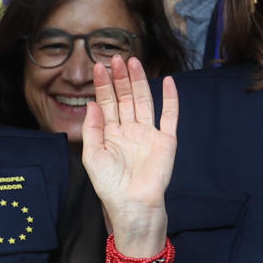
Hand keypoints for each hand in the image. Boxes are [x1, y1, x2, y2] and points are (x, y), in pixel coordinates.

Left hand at [80, 56, 176, 252]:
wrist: (133, 205)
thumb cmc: (110, 186)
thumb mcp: (92, 155)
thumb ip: (92, 128)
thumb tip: (92, 103)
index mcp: (111, 134)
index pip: (106, 103)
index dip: (102, 85)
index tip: (98, 67)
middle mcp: (130, 131)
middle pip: (125, 98)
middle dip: (120, 78)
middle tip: (115, 57)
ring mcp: (148, 134)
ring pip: (144, 101)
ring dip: (139, 82)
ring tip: (133, 61)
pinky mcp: (166, 141)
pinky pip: (170, 116)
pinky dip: (170, 99)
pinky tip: (167, 82)